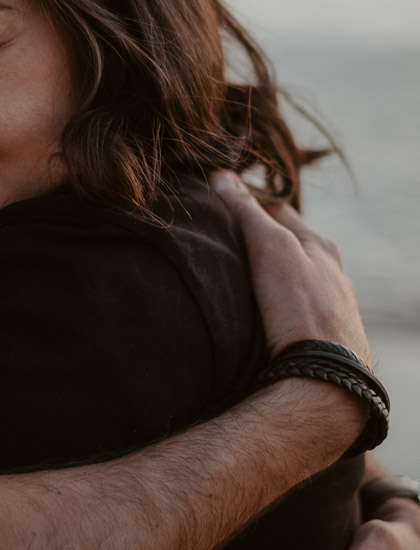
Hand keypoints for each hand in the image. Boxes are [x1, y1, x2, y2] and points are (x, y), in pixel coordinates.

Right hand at [211, 172, 368, 363]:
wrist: (324, 372)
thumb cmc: (299, 304)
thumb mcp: (269, 245)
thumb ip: (246, 212)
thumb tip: (221, 177)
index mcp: (320, 245)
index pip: (278, 210)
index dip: (248, 203)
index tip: (219, 202)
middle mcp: (330, 272)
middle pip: (288, 244)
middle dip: (258, 239)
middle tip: (222, 238)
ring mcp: (327, 304)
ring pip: (291, 277)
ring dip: (267, 273)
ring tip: (235, 275)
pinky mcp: (319, 334)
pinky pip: (292, 306)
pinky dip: (274, 301)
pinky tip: (258, 311)